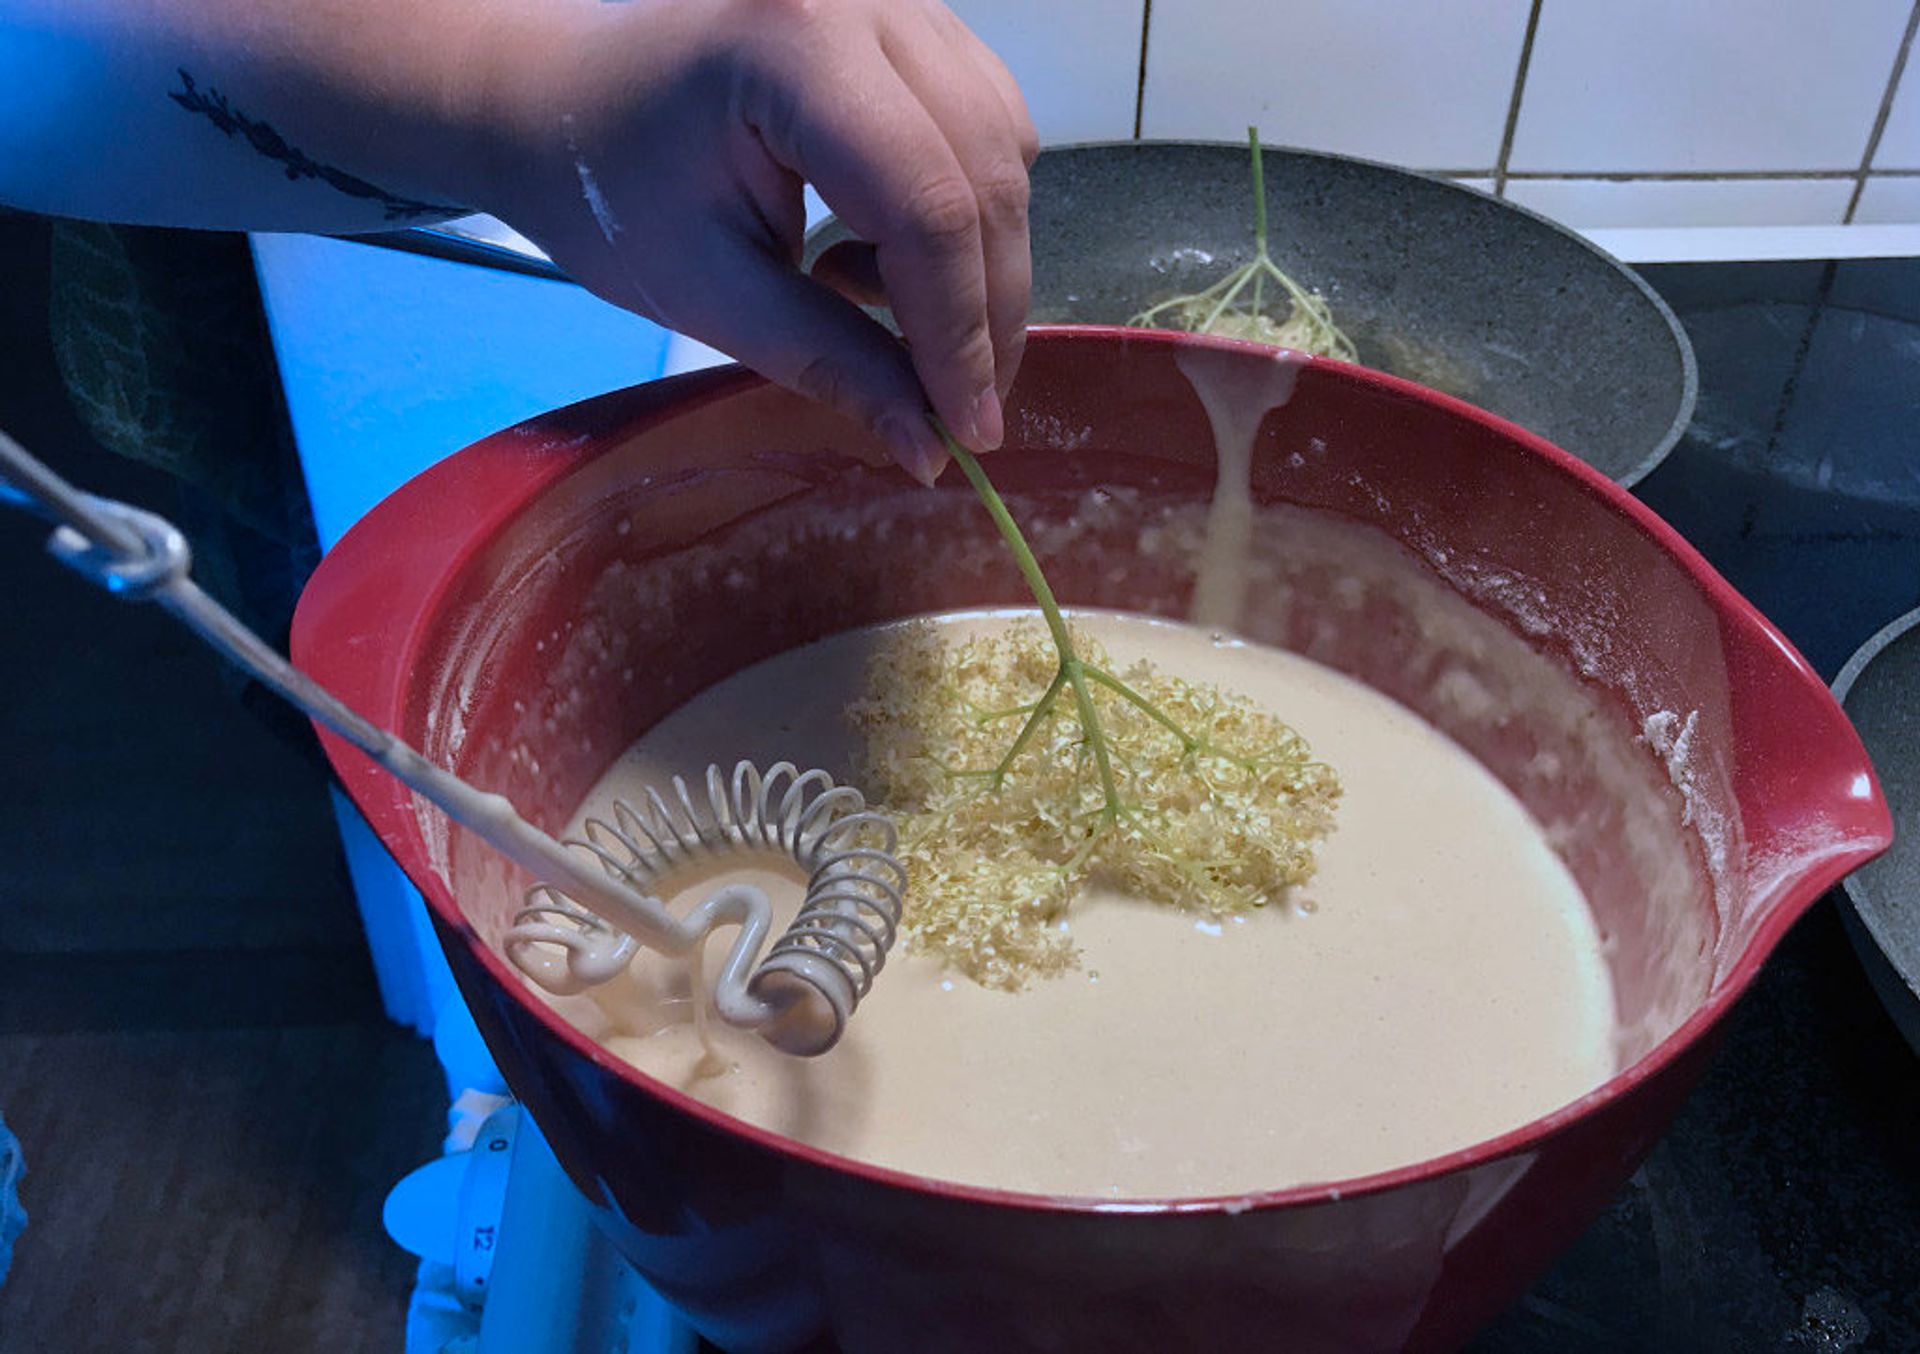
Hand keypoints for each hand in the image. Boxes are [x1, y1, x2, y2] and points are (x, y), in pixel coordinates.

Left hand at [469, 0, 1038, 484]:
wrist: (554, 100)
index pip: (926, 206)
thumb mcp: (709, 292)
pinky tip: (877, 245)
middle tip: (957, 407)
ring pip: (1004, 152)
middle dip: (983, 310)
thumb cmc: (605, 191)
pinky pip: (987, 126)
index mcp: (795, 47)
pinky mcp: (911, 21)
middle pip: (985, 177)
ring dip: (974, 259)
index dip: (958, 332)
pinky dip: (961, 210)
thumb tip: (931, 447)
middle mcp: (865, 1)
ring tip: (870, 302)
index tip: (969, 429)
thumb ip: (829, 362)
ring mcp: (897, 1)